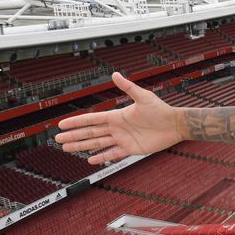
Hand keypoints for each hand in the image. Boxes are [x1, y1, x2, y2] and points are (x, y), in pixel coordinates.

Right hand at [56, 72, 183, 163]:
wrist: (175, 125)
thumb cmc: (161, 109)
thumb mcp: (143, 97)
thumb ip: (128, 87)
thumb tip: (115, 74)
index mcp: (117, 116)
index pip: (92, 119)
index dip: (77, 122)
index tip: (62, 124)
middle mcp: (117, 128)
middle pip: (90, 133)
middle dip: (74, 136)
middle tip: (58, 139)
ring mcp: (123, 139)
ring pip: (98, 144)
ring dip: (82, 146)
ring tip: (67, 149)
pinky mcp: (131, 149)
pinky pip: (113, 154)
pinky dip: (102, 157)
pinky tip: (90, 160)